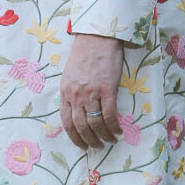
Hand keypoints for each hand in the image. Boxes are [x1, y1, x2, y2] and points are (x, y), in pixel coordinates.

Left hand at [60, 34, 123, 150]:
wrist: (97, 37)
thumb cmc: (85, 54)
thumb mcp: (70, 74)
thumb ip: (72, 91)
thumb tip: (77, 109)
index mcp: (66, 91)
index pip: (67, 121)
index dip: (74, 137)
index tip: (81, 145)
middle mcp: (76, 95)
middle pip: (80, 126)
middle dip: (89, 141)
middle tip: (97, 147)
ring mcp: (91, 92)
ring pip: (95, 123)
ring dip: (103, 136)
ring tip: (109, 141)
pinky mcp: (107, 89)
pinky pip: (109, 115)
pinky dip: (113, 127)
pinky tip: (118, 132)